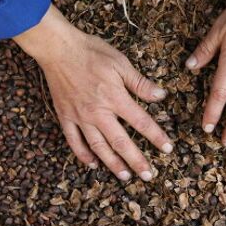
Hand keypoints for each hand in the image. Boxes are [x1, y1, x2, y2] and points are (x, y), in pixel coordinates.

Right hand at [14, 5, 172, 180]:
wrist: (59, 49)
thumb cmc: (91, 52)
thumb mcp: (121, 63)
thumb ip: (140, 83)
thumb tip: (160, 96)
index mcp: (115, 98)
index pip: (141, 122)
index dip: (156, 136)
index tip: (167, 149)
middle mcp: (98, 112)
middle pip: (121, 142)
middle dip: (136, 160)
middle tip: (148, 175)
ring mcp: (80, 117)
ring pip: (99, 147)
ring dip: (113, 164)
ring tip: (125, 176)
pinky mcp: (65, 116)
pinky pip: (74, 141)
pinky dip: (83, 155)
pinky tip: (92, 164)